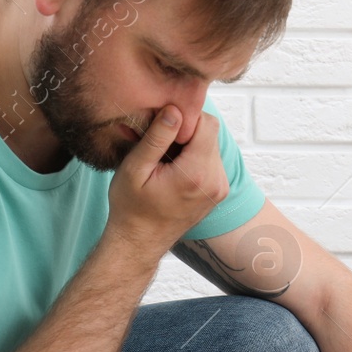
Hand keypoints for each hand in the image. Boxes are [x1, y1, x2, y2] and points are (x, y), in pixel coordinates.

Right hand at [105, 104, 227, 257]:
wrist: (139, 242)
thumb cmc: (131, 207)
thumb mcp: (135, 168)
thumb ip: (157, 138)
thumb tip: (175, 110)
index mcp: (197, 173)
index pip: (207, 123)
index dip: (184, 118)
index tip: (161, 128)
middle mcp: (216, 181)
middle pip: (210, 133)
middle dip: (185, 131)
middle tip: (158, 145)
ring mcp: (220, 188)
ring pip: (210, 145)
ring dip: (189, 145)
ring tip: (164, 161)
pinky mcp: (218, 192)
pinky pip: (210, 160)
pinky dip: (193, 158)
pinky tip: (173, 171)